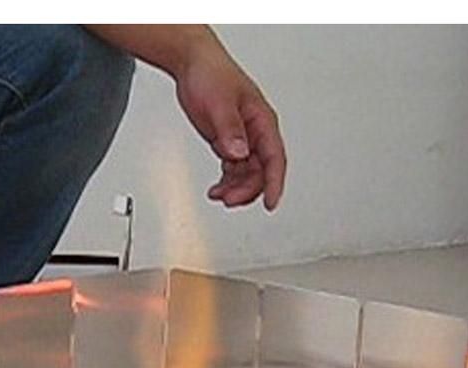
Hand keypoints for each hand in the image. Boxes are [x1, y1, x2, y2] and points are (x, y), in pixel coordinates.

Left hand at [173, 32, 285, 210]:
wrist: (192, 64)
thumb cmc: (210, 74)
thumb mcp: (220, 103)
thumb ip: (230, 129)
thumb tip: (240, 153)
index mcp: (262, 121)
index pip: (275, 159)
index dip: (274, 184)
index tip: (271, 203)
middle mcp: (256, 133)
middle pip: (260, 172)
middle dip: (246, 190)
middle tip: (228, 199)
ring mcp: (243, 139)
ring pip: (247, 175)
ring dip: (235, 189)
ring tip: (218, 195)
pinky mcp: (228, 142)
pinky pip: (234, 170)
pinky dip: (226, 182)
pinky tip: (215, 189)